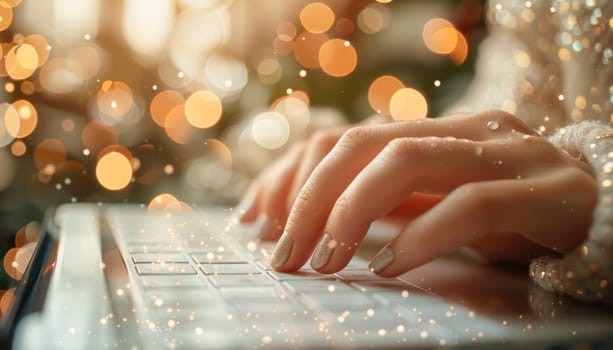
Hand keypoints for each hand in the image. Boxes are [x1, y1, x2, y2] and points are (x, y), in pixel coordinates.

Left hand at [246, 111, 596, 275]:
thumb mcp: (434, 205)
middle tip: (284, 254)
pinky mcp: (546, 192)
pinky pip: (472, 205)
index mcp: (430, 131)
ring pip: (407, 160)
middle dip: (311, 199)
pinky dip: (422, 235)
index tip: (257, 219)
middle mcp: (463, 130)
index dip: (291, 175)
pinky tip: (389, 267)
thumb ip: (384, 204)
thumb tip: (308, 221)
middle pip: (362, 145)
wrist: (605, 213)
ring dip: (352, 212)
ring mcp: (508, 153)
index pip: (341, 138)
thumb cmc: (511, 213)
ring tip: (324, 261)